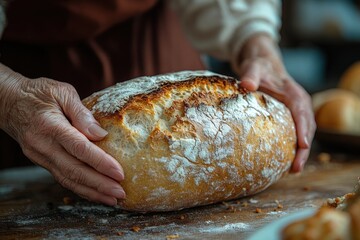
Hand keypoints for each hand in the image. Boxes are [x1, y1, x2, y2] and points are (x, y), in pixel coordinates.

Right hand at [0, 65, 124, 204]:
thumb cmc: (39, 93)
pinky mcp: (41, 160)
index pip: (79, 148)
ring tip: (112, 199)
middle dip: (99, 184)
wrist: (8, 102)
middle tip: (121, 192)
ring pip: (67, 179)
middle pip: (74, 170)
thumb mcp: (62, 92)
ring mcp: (39, 155)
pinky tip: (95, 194)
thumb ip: (82, 113)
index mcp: (50, 126)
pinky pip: (62, 177)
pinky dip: (79, 188)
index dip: (100, 163)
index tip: (119, 173)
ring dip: (91, 192)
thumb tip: (101, 134)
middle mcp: (43, 145)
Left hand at [234, 34, 315, 171]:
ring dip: (300, 152)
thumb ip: (250, 75)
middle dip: (304, 149)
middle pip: (307, 129)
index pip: (302, 113)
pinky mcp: (290, 117)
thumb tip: (246, 85)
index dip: (303, 130)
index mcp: (294, 94)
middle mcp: (299, 104)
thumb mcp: (253, 68)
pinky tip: (285, 161)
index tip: (302, 146)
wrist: (262, 64)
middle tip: (296, 168)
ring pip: (304, 133)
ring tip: (293, 170)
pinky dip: (294, 147)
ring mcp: (296, 112)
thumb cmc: (259, 67)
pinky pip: (296, 133)